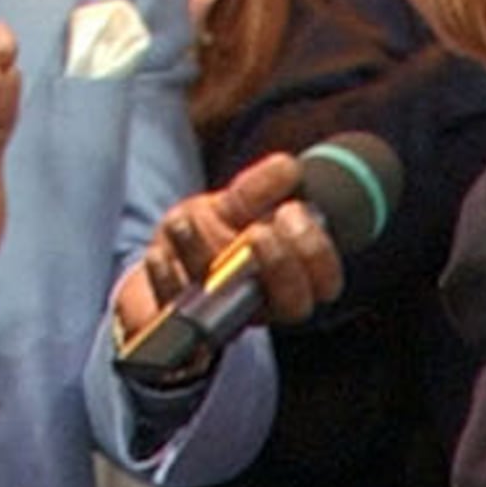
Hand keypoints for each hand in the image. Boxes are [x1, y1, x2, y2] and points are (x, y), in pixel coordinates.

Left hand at [114, 145, 345, 361]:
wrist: (166, 260)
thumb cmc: (211, 235)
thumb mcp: (234, 207)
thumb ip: (259, 189)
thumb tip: (287, 168)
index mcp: (289, 280)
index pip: (324, 282)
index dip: (316, 253)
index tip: (291, 212)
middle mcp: (263, 303)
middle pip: (293, 303)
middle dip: (280, 264)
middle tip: (259, 233)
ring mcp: (225, 314)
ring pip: (232, 301)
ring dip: (210, 257)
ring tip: (186, 222)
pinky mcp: (182, 318)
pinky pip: (178, 307)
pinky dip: (167, 277)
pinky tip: (161, 253)